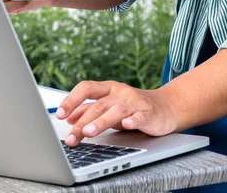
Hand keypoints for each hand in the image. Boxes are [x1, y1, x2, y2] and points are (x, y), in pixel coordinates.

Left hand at [56, 81, 178, 146]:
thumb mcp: (108, 106)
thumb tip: (67, 117)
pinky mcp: (149, 113)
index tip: (59, 114)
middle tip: (71, 137)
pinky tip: (127, 125)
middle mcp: (120, 92)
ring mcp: (135, 102)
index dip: (71, 100)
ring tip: (88, 132)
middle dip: (82, 122)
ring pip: (116, 110)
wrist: (166, 107)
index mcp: (107, 88)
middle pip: (98, 105)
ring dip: (101, 122)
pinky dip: (133, 120)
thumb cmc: (133, 107)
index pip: (85, 88)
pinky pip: (140, 116)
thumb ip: (89, 110)